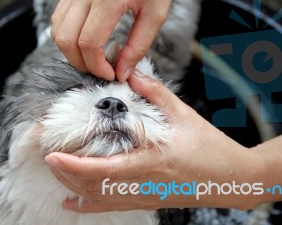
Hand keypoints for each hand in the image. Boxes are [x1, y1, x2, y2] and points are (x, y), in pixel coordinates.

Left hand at [45, 69, 264, 211]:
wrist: (234, 179)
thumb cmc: (211, 148)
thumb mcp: (184, 115)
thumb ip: (156, 93)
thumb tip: (132, 73)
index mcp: (153, 162)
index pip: (105, 172)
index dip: (76, 167)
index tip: (54, 158)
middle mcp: (144, 185)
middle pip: (95, 189)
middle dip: (67, 176)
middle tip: (48, 157)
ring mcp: (145, 196)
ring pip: (99, 201)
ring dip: (74, 187)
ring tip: (56, 172)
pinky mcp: (147, 201)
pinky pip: (112, 207)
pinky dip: (87, 206)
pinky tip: (71, 202)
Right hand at [50, 0, 182, 81]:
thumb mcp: (156, 14)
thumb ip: (138, 47)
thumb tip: (122, 72)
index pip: (88, 44)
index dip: (97, 66)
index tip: (111, 74)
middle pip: (66, 40)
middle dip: (80, 63)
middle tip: (99, 70)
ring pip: (57, 29)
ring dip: (71, 50)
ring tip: (92, 58)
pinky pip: (60, 16)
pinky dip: (68, 34)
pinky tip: (86, 40)